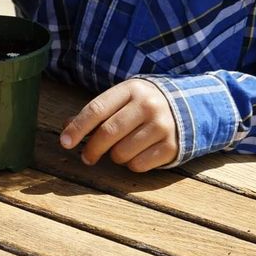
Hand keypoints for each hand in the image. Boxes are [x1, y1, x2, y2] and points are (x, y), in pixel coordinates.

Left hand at [59, 79, 178, 171]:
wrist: (191, 108)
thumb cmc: (145, 105)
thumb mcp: (123, 99)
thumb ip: (97, 111)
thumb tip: (66, 125)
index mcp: (131, 89)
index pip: (97, 109)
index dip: (78, 127)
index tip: (64, 142)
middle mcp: (148, 106)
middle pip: (108, 133)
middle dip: (91, 149)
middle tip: (86, 157)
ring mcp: (162, 126)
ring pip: (121, 153)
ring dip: (114, 157)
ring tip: (120, 149)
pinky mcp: (172, 147)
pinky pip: (138, 165)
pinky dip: (132, 164)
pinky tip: (138, 153)